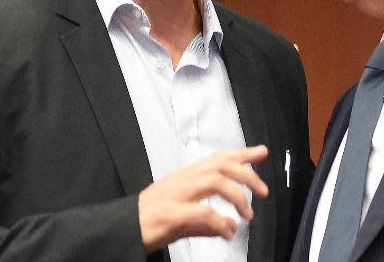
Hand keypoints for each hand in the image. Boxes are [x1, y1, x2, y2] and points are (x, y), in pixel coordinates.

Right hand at [137, 144, 268, 253]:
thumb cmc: (147, 222)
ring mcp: (175, 196)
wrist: (120, 231)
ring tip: (247, 214)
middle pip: (220, 165)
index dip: (241, 154)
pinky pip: (201, 212)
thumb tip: (230, 226)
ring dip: (236, 196)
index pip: (217, 158)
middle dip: (247, 174)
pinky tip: (227, 232)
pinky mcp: (169, 214)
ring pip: (214, 181)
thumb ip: (207, 222)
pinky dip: (219, 222)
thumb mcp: (183, 220)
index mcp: (184, 179)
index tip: (261, 152)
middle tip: (263, 191)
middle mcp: (181, 182)